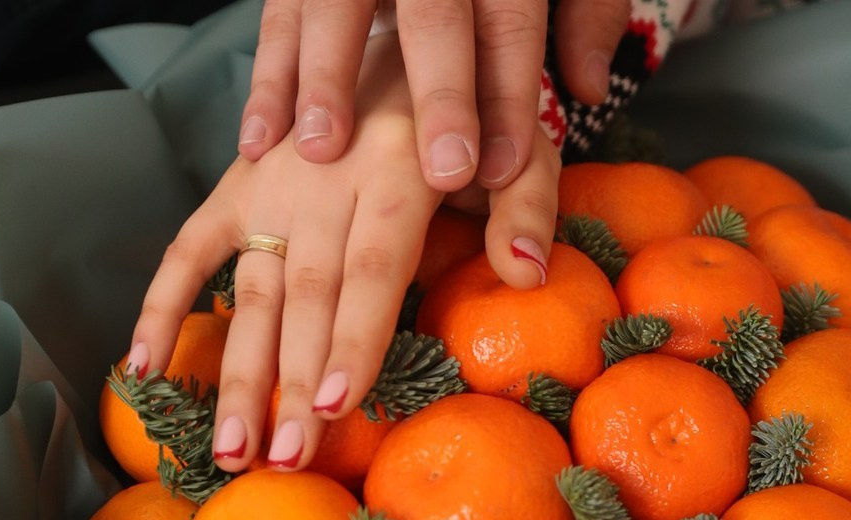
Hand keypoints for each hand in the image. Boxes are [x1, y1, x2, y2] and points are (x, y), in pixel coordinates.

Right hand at [125, 32, 559, 473]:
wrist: (391, 36)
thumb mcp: (515, 144)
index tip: (333, 405)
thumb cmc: (464, 113)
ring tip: (230, 449)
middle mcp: (321, 184)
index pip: (370, 272)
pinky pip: (187, 249)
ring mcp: (269, 187)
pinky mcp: (237, 188)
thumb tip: (528, 272)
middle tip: (283, 459)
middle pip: (306, 299)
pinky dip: (162, 306)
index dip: (352, 340)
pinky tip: (143, 368)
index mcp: (392, 174)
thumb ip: (524, 203)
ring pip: (249, 293)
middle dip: (291, 385)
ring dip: (237, 373)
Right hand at [238, 0, 628, 187]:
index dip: (508, 97)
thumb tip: (589, 87)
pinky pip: (278, 16)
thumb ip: (585, 15)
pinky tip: (261, 141)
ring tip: (321, 151)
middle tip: (445, 172)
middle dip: (441, 94)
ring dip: (325, 80)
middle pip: (434, 15)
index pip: (509, 23)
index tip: (503, 171)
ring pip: (334, 5)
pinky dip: (268, 79)